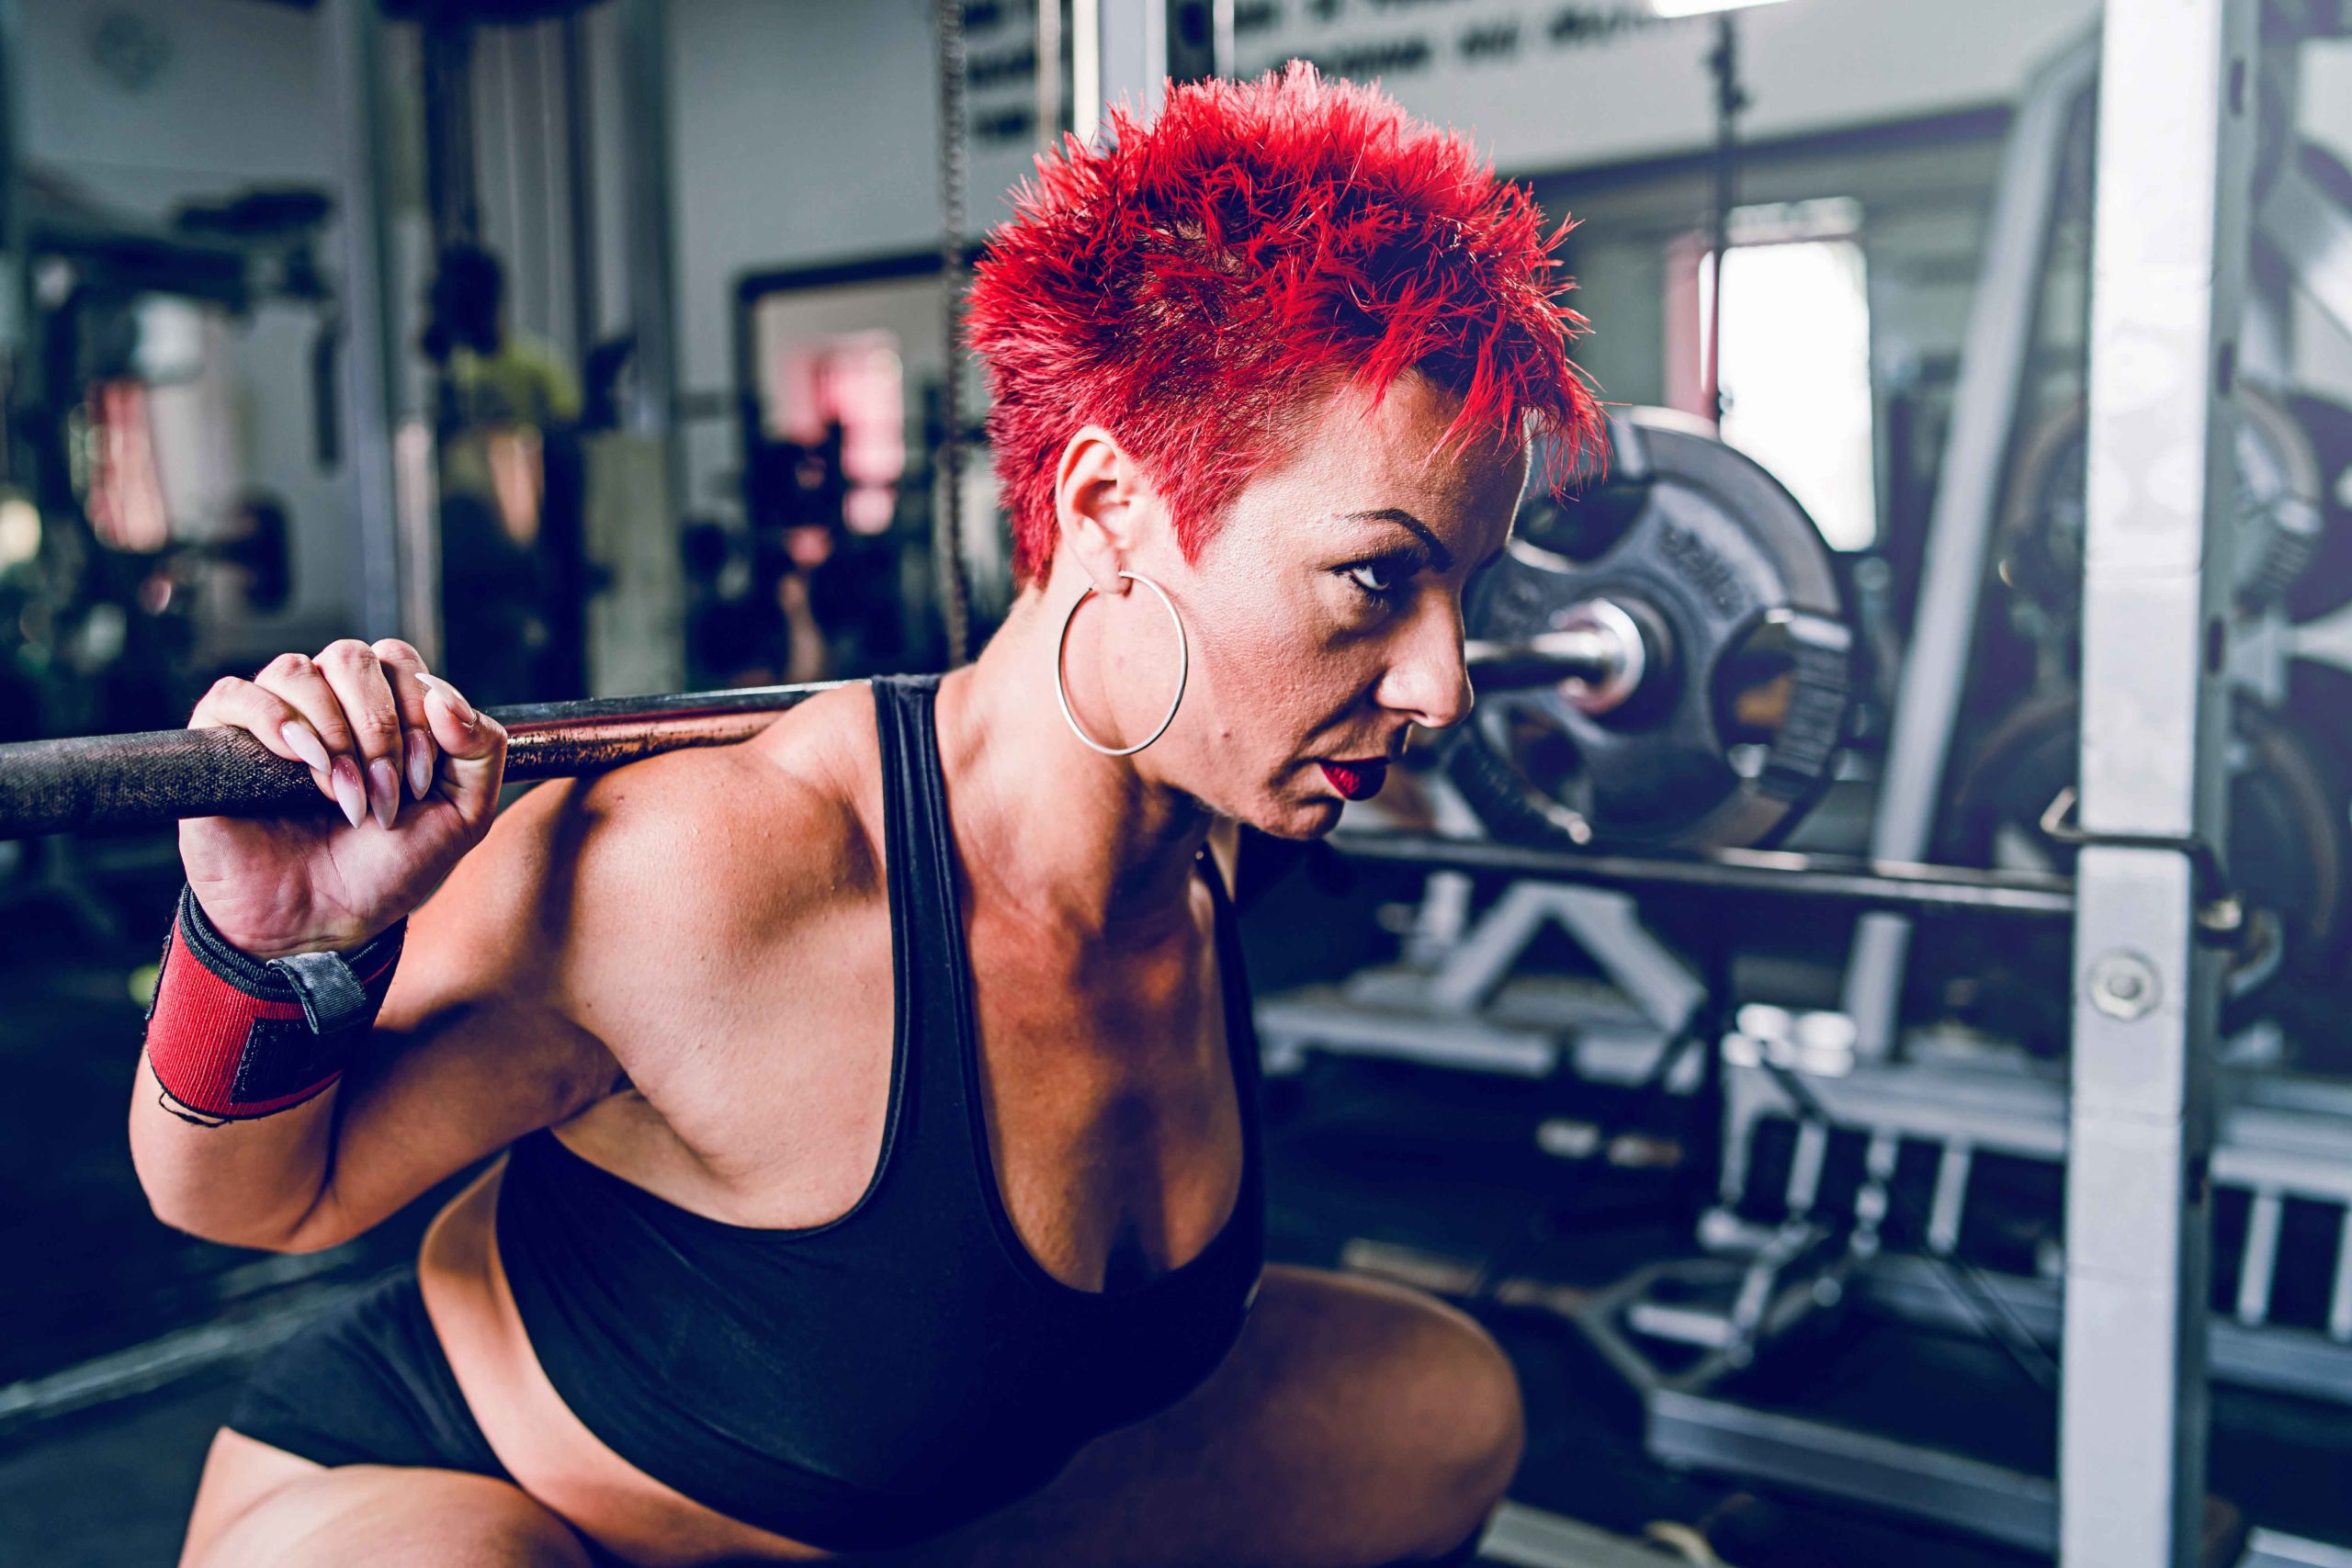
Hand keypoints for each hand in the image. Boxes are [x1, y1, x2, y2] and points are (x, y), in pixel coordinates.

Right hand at [176, 641, 506, 958]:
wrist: (320, 922)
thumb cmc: (386, 868)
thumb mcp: (463, 816)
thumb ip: (483, 748)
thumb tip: (443, 691)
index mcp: (384, 708)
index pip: (403, 664)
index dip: (417, 716)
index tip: (418, 785)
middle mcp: (327, 701)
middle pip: (353, 658)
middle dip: (378, 729)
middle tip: (382, 795)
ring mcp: (272, 716)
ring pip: (298, 670)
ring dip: (332, 734)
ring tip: (342, 797)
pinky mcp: (219, 738)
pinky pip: (236, 692)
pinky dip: (274, 720)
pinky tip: (300, 763)